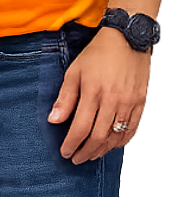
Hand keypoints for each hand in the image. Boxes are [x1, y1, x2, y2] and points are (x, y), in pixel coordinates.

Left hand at [48, 26, 150, 163]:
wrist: (128, 38)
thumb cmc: (97, 54)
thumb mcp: (74, 72)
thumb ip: (65, 98)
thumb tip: (54, 121)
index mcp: (93, 92)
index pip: (81, 128)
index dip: (72, 144)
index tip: (65, 152)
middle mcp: (114, 100)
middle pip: (99, 137)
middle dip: (86, 151)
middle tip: (76, 159)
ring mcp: (130, 102)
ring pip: (117, 136)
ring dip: (103, 150)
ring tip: (91, 155)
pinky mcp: (142, 102)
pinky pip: (133, 129)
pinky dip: (122, 141)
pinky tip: (112, 145)